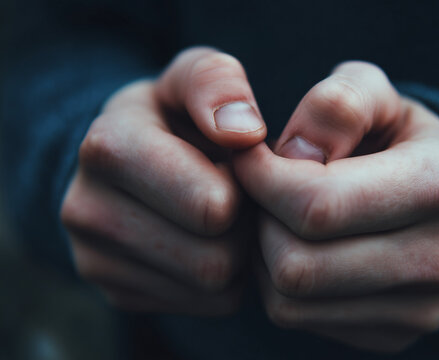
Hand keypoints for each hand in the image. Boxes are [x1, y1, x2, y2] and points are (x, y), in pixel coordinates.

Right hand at [61, 47, 265, 313]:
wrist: (124, 160)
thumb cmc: (172, 115)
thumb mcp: (193, 76)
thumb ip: (217, 84)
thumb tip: (243, 133)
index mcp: (108, 148)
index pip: (211, 206)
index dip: (243, 188)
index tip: (236, 167)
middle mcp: (87, 211)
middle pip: (216, 258)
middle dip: (242, 227)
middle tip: (235, 197)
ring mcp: (95, 260)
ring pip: (213, 287)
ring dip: (235, 253)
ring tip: (221, 218)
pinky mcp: (116, 292)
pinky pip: (204, 304)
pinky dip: (221, 278)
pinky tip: (204, 241)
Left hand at [233, 62, 438, 351]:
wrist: (434, 189)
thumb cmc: (389, 133)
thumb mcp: (368, 90)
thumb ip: (335, 105)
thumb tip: (295, 156)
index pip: (317, 205)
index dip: (259, 179)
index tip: (245, 157)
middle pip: (297, 266)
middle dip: (260, 221)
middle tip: (262, 190)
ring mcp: (420, 308)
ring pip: (288, 301)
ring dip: (263, 255)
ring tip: (277, 216)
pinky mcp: (393, 334)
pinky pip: (297, 318)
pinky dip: (278, 283)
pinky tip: (296, 245)